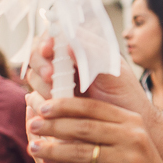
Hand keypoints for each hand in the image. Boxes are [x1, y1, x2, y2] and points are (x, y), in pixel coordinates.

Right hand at [27, 36, 150, 115]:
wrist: (128, 126)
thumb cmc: (125, 94)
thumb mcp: (114, 71)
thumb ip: (93, 55)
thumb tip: (69, 43)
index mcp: (80, 50)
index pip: (54, 36)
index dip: (47, 40)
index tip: (48, 49)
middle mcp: (65, 64)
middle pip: (38, 55)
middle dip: (41, 65)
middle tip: (50, 76)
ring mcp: (56, 84)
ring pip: (34, 78)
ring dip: (41, 86)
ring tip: (56, 97)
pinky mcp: (51, 105)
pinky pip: (35, 101)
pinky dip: (39, 104)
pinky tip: (50, 110)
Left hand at [27, 97, 162, 162]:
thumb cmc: (136, 159)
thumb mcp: (128, 134)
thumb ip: (103, 121)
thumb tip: (62, 106)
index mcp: (131, 120)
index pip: (93, 108)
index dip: (65, 105)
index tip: (42, 105)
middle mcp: (131, 137)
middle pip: (84, 128)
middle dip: (54, 125)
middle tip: (33, 124)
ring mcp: (126, 160)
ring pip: (81, 151)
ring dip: (53, 149)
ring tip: (33, 146)